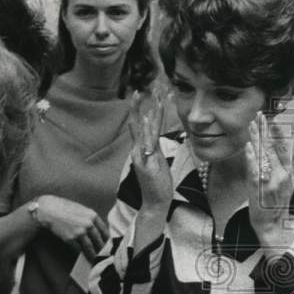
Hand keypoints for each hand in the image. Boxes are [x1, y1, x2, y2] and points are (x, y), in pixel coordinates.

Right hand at [33, 195, 107, 262]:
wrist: (49, 210)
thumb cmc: (64, 207)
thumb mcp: (81, 209)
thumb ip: (90, 219)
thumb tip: (96, 230)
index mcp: (92, 215)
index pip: (104, 230)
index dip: (107, 239)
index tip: (108, 244)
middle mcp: (88, 224)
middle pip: (99, 240)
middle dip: (102, 249)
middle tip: (105, 255)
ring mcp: (80, 232)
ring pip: (90, 247)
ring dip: (93, 255)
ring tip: (96, 260)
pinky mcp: (71, 239)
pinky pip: (79, 249)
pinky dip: (82, 254)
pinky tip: (84, 257)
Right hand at [127, 91, 173, 214]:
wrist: (155, 203)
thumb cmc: (158, 183)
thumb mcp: (158, 161)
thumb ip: (154, 147)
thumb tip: (156, 137)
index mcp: (142, 149)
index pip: (141, 125)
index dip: (142, 109)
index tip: (143, 94)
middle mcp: (138, 151)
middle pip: (135, 124)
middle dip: (136, 107)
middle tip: (136, 90)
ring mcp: (140, 157)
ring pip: (140, 131)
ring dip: (141, 112)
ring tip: (141, 97)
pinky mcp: (145, 164)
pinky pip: (145, 145)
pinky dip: (144, 131)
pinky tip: (144, 119)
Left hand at [245, 111, 293, 249]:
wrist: (272, 225)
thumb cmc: (276, 205)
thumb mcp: (287, 185)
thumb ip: (287, 168)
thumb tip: (290, 151)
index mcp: (289, 173)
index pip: (285, 149)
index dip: (279, 134)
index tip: (274, 121)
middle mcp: (281, 176)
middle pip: (272, 148)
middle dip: (265, 130)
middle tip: (260, 116)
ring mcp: (270, 182)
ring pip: (262, 155)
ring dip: (256, 138)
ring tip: (252, 125)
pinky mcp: (259, 188)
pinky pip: (254, 170)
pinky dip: (251, 158)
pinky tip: (248, 147)